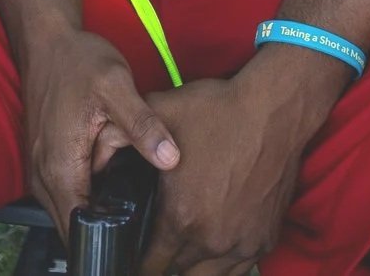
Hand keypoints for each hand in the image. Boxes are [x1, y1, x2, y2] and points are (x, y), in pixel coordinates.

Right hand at [20, 27, 181, 232]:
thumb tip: (170, 159)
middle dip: (104, 230)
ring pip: (69, 211)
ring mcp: (41, 169)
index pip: (80, 227)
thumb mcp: (117, 86)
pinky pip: (65, 193)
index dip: (108, 237)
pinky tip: (112, 180)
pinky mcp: (46, 160)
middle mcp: (44, 175)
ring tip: (131, 202)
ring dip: (95, 212)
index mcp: (61, 165)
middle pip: (73, 226)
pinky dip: (87, 194)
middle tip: (142, 222)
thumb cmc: (78, 60)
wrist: (47, 39)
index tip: (136, 234)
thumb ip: (143, 125)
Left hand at [138, 74, 315, 275]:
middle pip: (178, 273)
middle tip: (159, 244)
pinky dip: (226, 260)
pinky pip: (240, 267)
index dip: (136, 260)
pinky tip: (217, 239)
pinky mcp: (265, 239)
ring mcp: (242, 244)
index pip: (149, 266)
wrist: (274, 110)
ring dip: (196, 265)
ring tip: (187, 245)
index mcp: (181, 220)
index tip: (134, 249)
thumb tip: (95, 144)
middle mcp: (212, 241)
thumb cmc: (219, 112)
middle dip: (165, 261)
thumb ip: (120, 134)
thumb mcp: (161, 114)